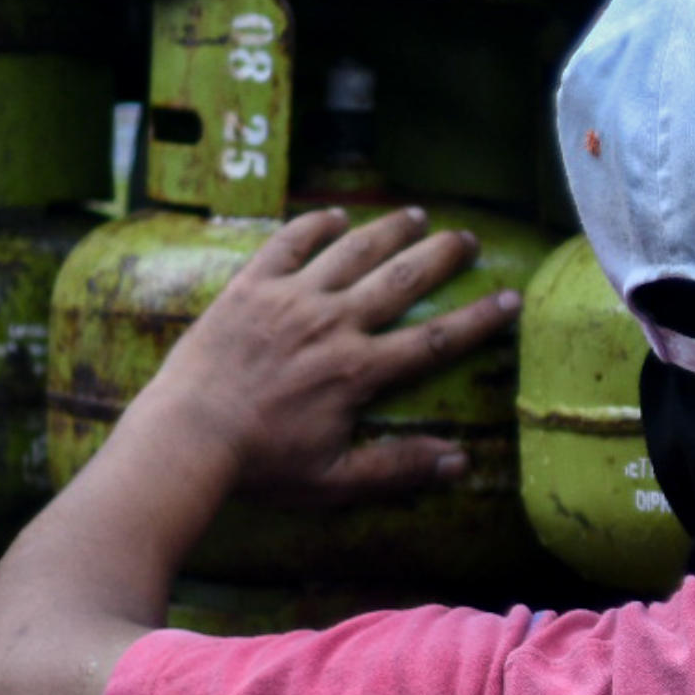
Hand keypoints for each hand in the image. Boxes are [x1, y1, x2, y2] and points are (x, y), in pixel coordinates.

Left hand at [135, 206, 524, 508]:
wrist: (185, 438)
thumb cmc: (260, 466)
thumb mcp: (335, 480)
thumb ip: (398, 468)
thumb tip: (461, 462)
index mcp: (359, 371)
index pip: (434, 340)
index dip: (478, 319)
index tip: (510, 298)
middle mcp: (333, 325)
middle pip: (401, 279)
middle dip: (441, 255)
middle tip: (468, 238)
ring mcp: (291, 300)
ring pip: (352, 252)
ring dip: (390, 230)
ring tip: (417, 214)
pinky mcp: (250, 288)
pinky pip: (288, 244)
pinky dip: (314, 225)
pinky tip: (336, 215)